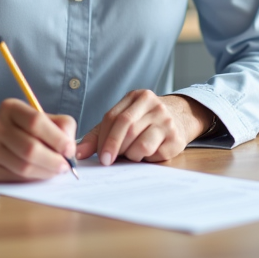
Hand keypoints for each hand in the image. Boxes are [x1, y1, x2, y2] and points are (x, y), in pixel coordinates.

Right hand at [0, 99, 76, 181]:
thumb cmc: (18, 127)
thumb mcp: (37, 116)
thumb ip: (60, 126)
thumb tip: (70, 148)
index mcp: (10, 108)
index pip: (36, 122)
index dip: (57, 138)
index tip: (70, 150)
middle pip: (30, 148)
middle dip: (54, 160)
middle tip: (65, 166)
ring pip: (24, 167)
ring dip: (45, 172)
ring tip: (55, 170)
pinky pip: (16, 178)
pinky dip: (33, 179)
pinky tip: (39, 173)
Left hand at [76, 90, 212, 165]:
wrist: (180, 117)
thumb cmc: (144, 121)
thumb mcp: (123, 119)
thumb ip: (98, 134)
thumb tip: (78, 153)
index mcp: (137, 96)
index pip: (114, 117)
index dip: (104, 138)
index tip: (100, 156)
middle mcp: (154, 105)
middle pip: (127, 128)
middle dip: (114, 148)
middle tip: (108, 161)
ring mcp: (166, 121)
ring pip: (141, 144)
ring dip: (131, 155)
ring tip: (131, 154)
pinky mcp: (176, 138)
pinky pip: (155, 154)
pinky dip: (146, 159)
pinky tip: (147, 154)